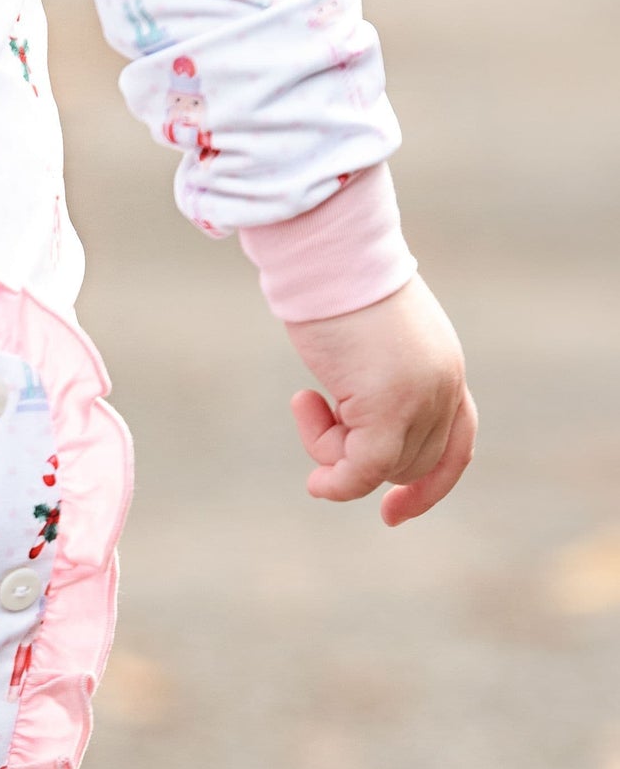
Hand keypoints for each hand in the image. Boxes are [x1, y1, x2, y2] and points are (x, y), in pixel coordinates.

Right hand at [284, 275, 476, 526]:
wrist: (330, 257)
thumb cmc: (337, 287)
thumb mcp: (369, 341)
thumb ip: (377, 379)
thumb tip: (351, 417)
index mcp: (445, 368)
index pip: (458, 443)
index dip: (431, 484)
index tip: (391, 511)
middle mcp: (444, 386)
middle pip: (410, 463)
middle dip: (357, 455)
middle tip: (317, 409)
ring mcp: (421, 398)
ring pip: (382, 468)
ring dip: (335, 453)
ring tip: (309, 403)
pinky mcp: (388, 407)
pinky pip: (362, 472)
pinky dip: (336, 484)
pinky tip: (315, 481)